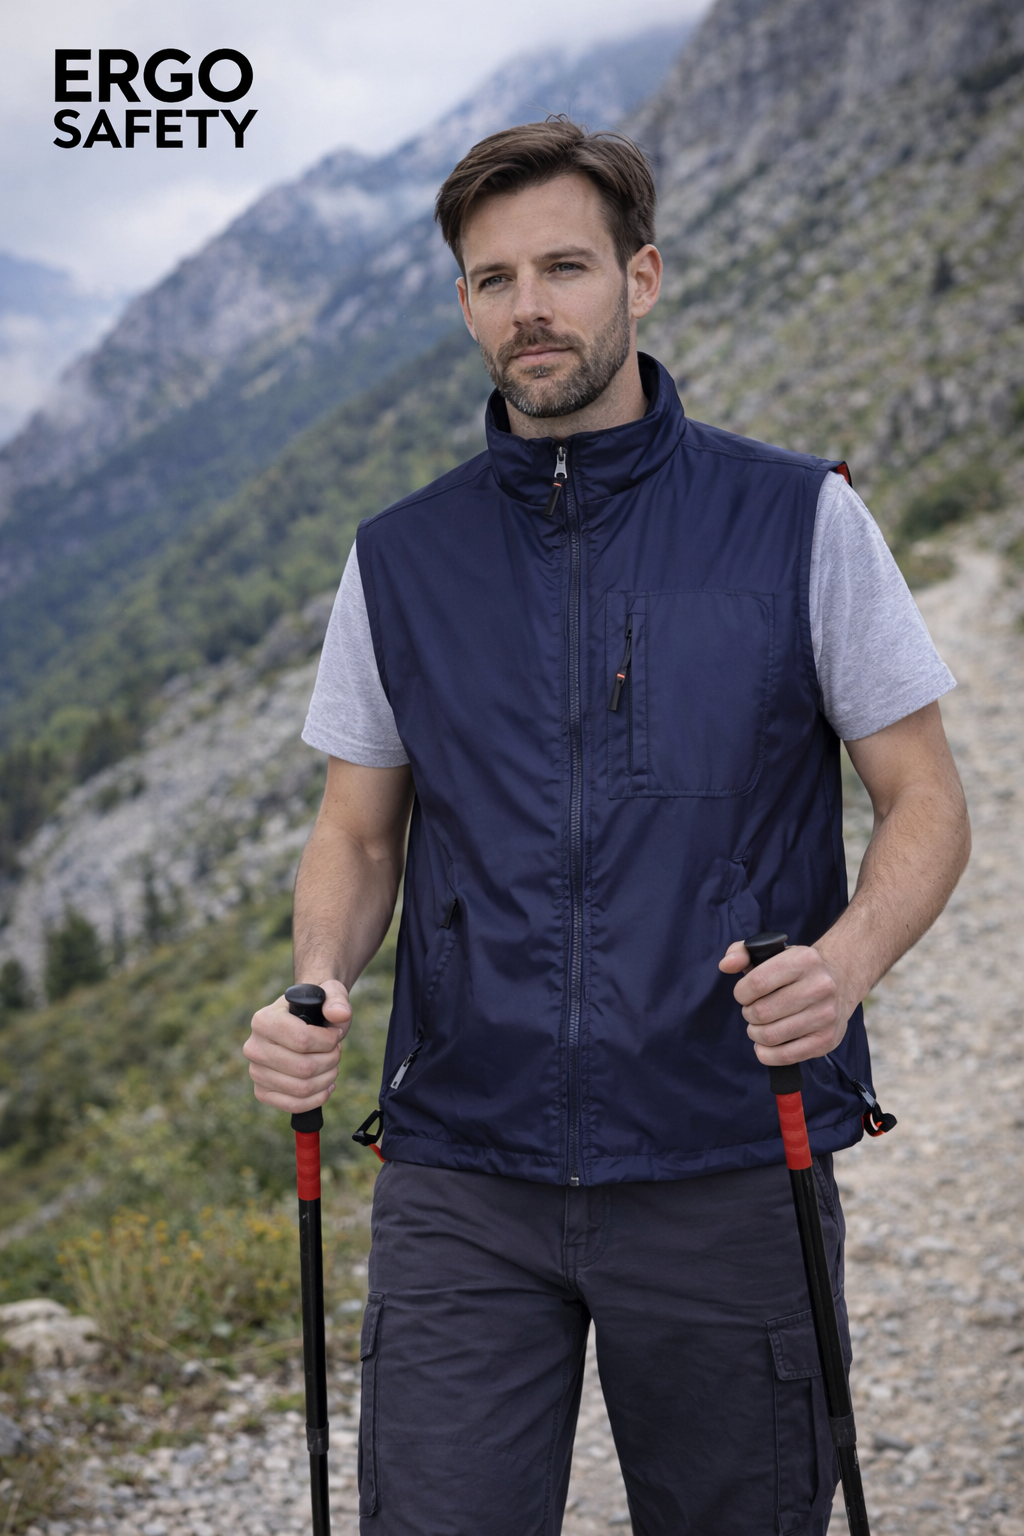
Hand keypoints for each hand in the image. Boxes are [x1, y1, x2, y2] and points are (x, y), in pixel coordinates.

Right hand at [243, 979, 351, 1112]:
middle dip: (330, 1060)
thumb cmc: (316, 1009)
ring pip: (301, 1088)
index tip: (336, 1036)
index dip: (328, 1041)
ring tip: (332, 1066)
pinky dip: (316, 1098)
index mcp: (263, 1020)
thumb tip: (340, 1015)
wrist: (301, 1022)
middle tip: (336, 1051)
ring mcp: (255, 1071)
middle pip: (304, 1068)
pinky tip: (326, 1085)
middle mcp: (253, 1047)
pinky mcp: (262, 1092)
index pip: (302, 1040)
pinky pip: (293, 1105)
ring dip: (327, 1079)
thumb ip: (337, 1000)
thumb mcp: (329, 995)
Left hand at [718, 942, 850, 1065]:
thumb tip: (726, 965)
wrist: (841, 980)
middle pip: (763, 1012)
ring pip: (771, 1035)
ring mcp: (826, 1015)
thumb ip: (741, 952)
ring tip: (759, 1026)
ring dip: (756, 1033)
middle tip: (752, 1011)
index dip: (741, 992)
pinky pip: (786, 1056)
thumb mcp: (772, 951)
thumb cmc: (797, 968)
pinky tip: (764, 1045)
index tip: (744, 994)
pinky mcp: (827, 1040)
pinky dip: (767, 1054)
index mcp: (805, 960)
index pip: (758, 982)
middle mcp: (820, 987)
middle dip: (749, 1014)